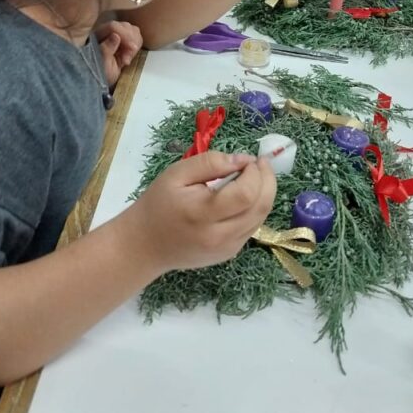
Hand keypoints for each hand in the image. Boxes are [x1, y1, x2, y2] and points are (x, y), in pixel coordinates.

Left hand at [96, 20, 142, 86]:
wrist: (99, 81)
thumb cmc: (99, 74)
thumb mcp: (101, 65)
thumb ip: (107, 49)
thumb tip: (115, 36)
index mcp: (98, 36)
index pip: (114, 27)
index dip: (125, 35)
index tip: (132, 48)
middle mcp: (106, 32)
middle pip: (125, 26)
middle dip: (131, 41)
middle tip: (128, 58)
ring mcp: (116, 36)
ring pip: (132, 30)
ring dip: (134, 45)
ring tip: (127, 59)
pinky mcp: (124, 41)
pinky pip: (136, 37)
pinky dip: (136, 47)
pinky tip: (128, 57)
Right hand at [132, 151, 276, 273]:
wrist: (144, 245)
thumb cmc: (157, 205)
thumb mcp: (176, 174)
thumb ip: (210, 163)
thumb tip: (242, 160)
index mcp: (203, 214)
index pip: (246, 194)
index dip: (255, 173)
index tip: (248, 159)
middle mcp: (220, 236)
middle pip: (261, 207)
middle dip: (268, 181)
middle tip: (261, 163)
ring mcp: (227, 248)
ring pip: (260, 218)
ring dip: (264, 194)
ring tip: (254, 176)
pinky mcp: (229, 253)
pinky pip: (252, 227)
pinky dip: (255, 209)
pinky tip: (244, 197)